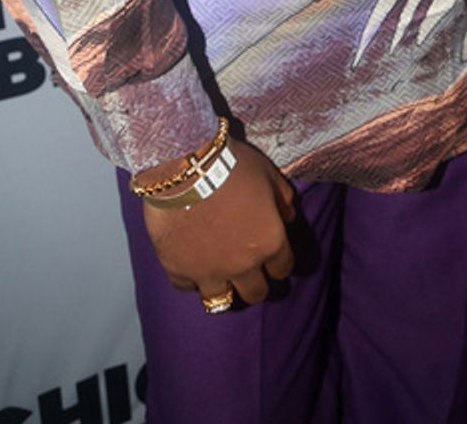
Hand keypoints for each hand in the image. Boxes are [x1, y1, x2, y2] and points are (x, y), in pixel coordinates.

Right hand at [139, 138, 295, 305]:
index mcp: (269, 242)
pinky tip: (190, 263)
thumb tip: (288, 217)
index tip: (274, 257)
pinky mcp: (178, 270)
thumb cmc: (233, 166)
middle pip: (256, 293)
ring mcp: (208, 272)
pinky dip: (190, 278)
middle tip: (249, 271)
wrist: (186, 168)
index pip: (283, 268)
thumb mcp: (269, 174)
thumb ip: (283, 199)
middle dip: (256, 283)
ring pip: (220, 301)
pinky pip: (186, 287)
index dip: (280, 262)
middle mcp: (242, 265)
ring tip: (220, 276)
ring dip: (223, 288)